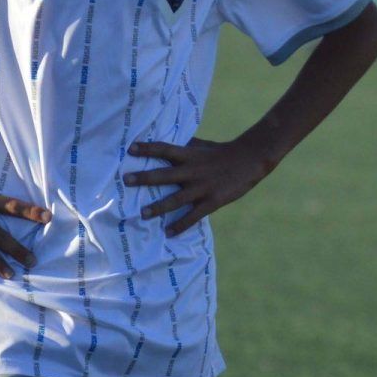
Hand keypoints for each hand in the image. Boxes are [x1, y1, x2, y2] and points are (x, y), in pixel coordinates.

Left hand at [125, 136, 271, 234]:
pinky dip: (180, 225)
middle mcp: (193, 171)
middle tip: (126, 180)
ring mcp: (202, 187)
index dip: (147, 149)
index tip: (130, 149)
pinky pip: (193, 216)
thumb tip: (166, 144)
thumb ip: (185, 147)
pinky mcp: (212, 201)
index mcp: (190, 155)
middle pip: (164, 175)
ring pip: (176, 199)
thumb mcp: (202, 146)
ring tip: (142, 214)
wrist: (250, 159)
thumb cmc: (222, 152)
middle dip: (144, 178)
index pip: (164, 149)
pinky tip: (169, 233)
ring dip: (158, 207)